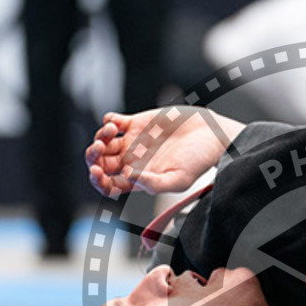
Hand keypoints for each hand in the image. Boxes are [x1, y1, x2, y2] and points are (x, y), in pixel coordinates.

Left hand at [85, 107, 245, 196]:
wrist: (212, 135)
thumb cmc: (199, 161)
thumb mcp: (179, 179)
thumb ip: (154, 184)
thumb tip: (128, 177)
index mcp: (139, 179)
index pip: (109, 185)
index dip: (98, 180)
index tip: (97, 171)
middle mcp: (133, 161)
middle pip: (100, 163)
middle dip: (93, 157)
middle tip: (99, 149)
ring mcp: (134, 141)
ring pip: (103, 141)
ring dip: (100, 137)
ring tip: (111, 132)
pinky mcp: (138, 122)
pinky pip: (112, 121)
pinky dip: (107, 120)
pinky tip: (116, 123)